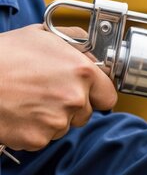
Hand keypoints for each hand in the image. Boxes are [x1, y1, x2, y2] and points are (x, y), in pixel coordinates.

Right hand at [0, 24, 116, 150]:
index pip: (108, 95)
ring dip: (51, 118)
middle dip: (71, 106)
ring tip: (27, 100)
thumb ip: (75, 40)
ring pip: (64, 126)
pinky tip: (18, 113)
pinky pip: (43, 138)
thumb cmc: (3, 55)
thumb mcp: (41, 35)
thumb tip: (90, 48)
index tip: (87, 93)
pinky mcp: (38, 139)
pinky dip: (32, 130)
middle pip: (86, 113)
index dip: (96, 94)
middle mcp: (75, 98)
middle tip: (45, 93)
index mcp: (82, 72)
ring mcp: (57, 121)